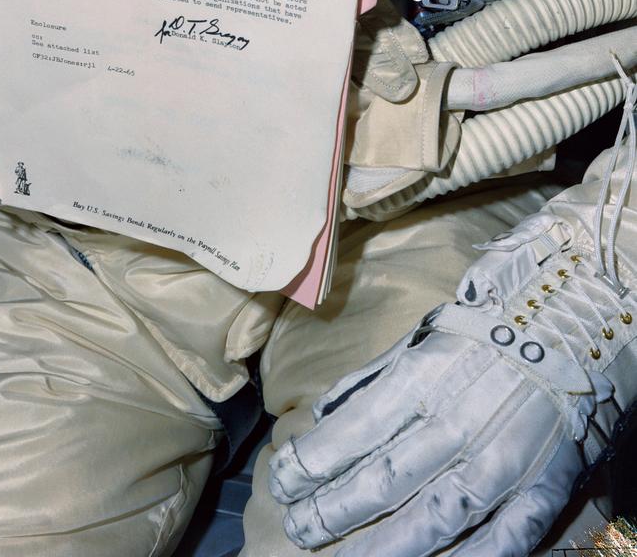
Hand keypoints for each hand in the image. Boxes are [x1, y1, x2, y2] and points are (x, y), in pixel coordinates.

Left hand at [268, 308, 602, 555]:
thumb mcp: (421, 337)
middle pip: (383, 482)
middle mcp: (458, 423)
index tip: (281, 482)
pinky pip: (501, 540)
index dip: (311, 464)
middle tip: (299, 529)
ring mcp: (504, 460)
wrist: (576, 322)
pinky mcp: (542, 488)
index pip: (353, 433)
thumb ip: (369, 381)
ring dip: (382, 548)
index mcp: (423, 379)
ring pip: (433, 520)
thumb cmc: (486, 329)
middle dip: (332, 511)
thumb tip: (321, 416)